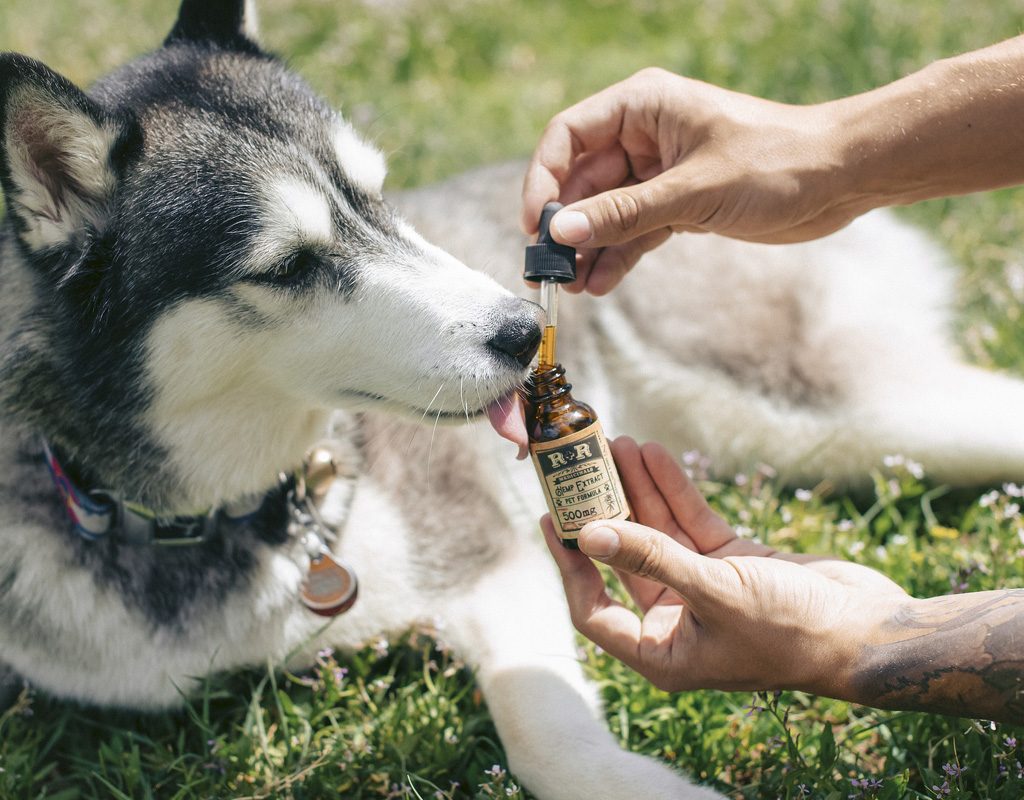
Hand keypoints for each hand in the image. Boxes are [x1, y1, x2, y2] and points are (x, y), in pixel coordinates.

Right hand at [521, 68, 860, 294]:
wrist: (840, 179)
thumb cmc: (777, 161)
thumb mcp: (693, 190)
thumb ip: (624, 213)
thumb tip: (562, 233)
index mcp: (644, 106)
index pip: (569, 137)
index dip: (544, 180)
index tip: (536, 225)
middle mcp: (644, 135)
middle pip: (582, 180)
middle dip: (565, 226)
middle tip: (548, 270)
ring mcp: (659, 171)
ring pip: (606, 211)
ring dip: (588, 248)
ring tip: (572, 287)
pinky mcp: (678, 203)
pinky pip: (634, 231)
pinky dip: (618, 256)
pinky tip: (602, 284)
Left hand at [542, 437, 909, 695]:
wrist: (869, 628)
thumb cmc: (793, 630)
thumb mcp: (715, 592)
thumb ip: (652, 560)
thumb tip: (592, 534)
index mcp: (662, 652)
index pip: (594, 610)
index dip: (570, 565)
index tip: (554, 519)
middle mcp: (676, 622)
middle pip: (623, 560)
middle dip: (604, 512)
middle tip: (581, 468)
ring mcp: (703, 590)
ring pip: (656, 533)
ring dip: (637, 490)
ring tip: (617, 444)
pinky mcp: (731, 563)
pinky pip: (691, 522)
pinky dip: (674, 490)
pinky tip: (654, 455)